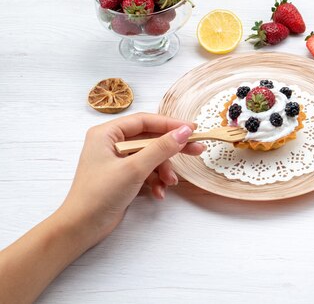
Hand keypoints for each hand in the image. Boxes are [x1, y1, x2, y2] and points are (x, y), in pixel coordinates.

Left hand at [58, 113, 204, 246]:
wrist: (81, 228)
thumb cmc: (100, 194)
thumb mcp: (134, 168)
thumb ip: (161, 148)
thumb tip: (184, 131)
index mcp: (107, 134)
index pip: (145, 121)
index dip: (170, 124)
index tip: (192, 129)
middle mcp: (111, 143)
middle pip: (150, 139)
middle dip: (172, 148)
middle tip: (196, 150)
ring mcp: (117, 161)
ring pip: (151, 157)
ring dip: (163, 170)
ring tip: (169, 183)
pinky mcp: (122, 176)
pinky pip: (146, 171)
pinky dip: (155, 180)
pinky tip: (158, 193)